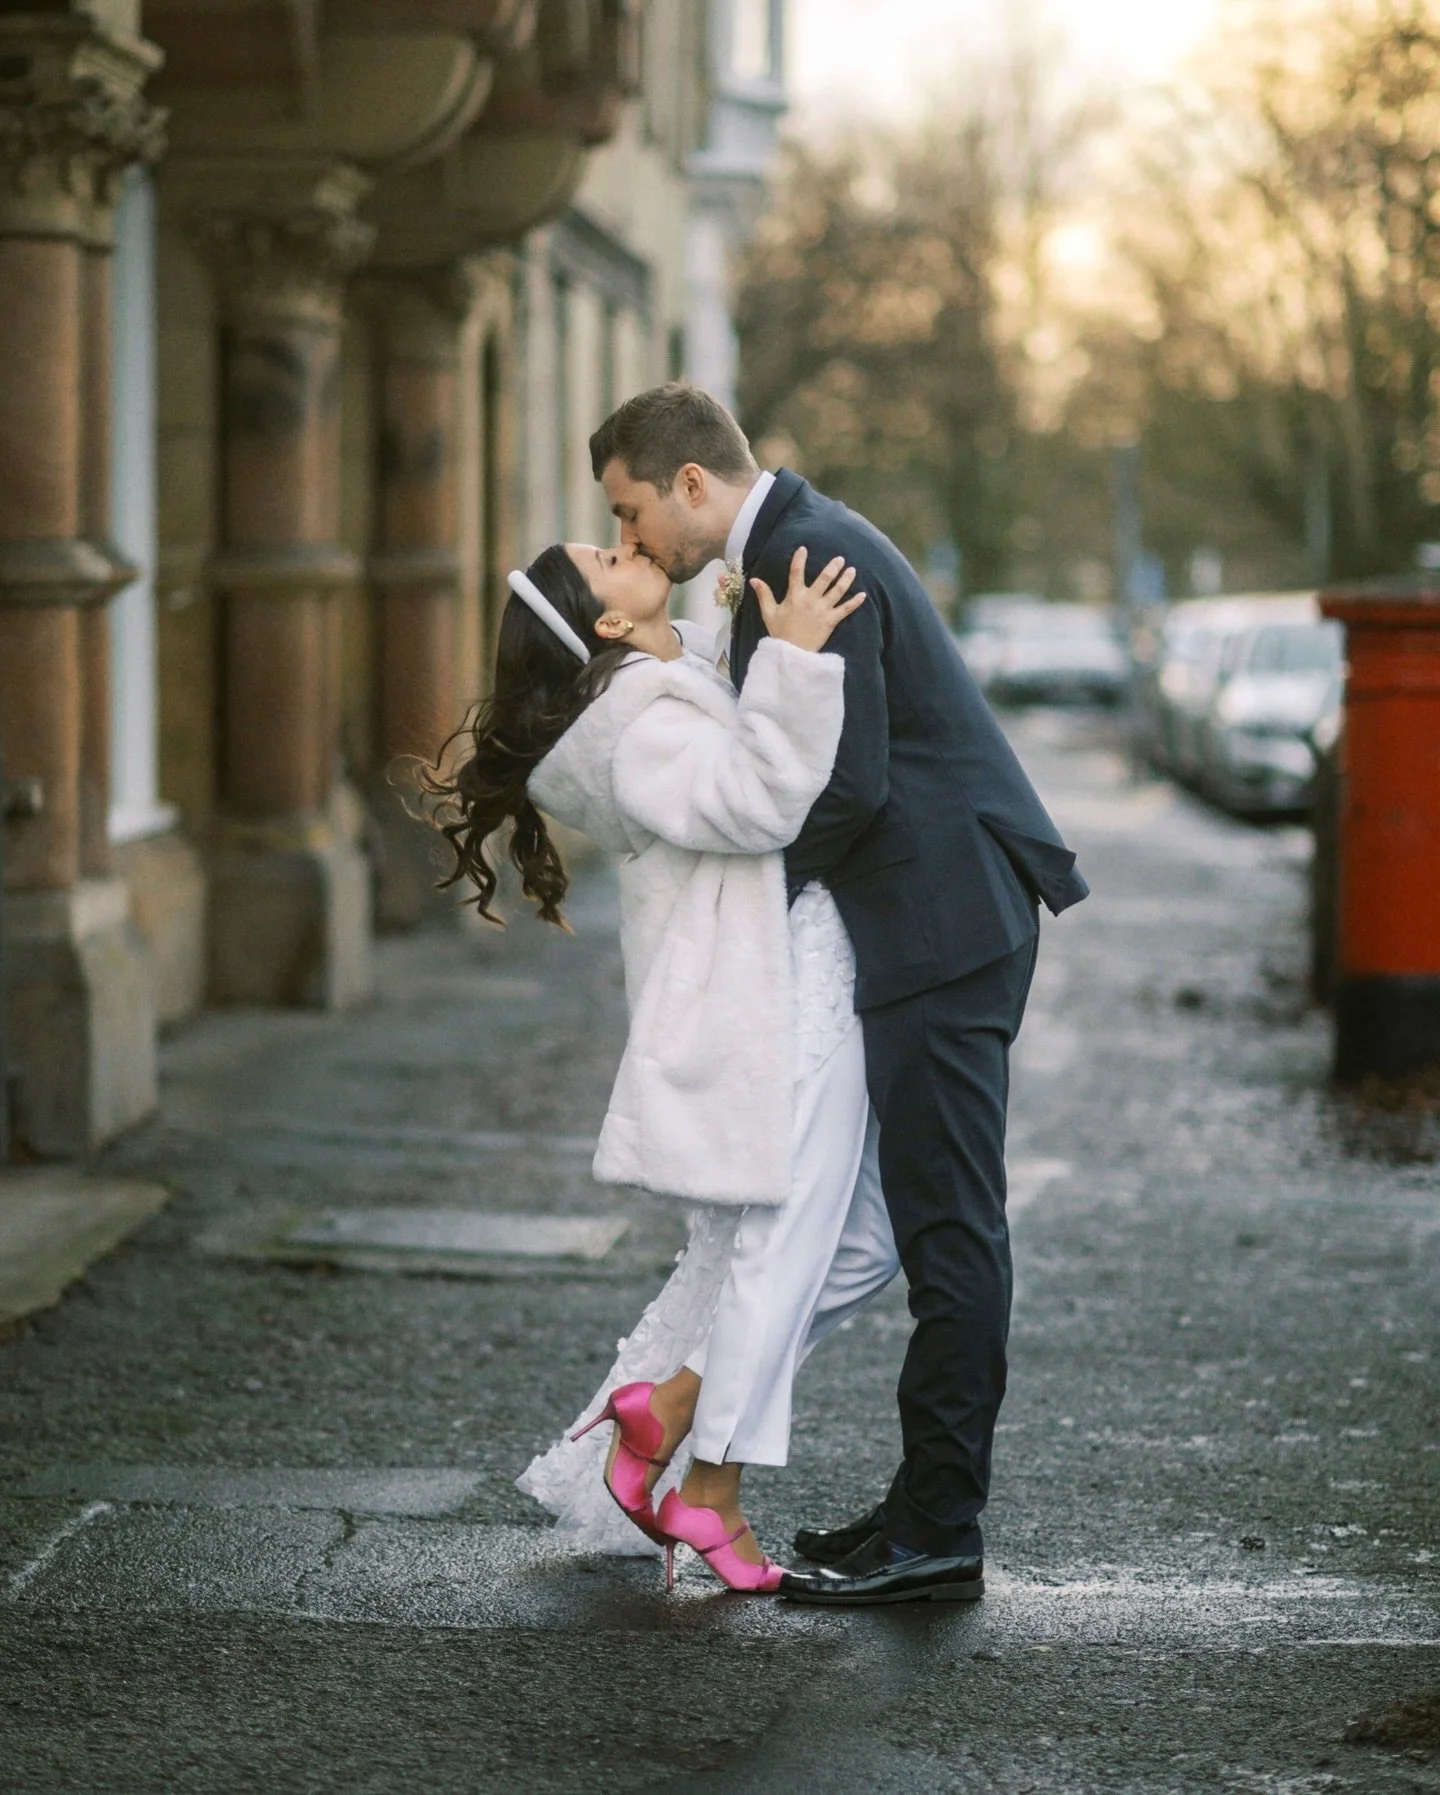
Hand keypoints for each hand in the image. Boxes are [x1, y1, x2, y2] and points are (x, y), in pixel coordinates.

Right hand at [752, 548, 866, 651]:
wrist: (792, 654)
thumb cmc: (780, 633)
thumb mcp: (769, 613)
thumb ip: (764, 594)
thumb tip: (753, 579)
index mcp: (794, 596)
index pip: (796, 573)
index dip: (799, 560)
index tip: (803, 549)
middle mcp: (810, 600)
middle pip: (824, 579)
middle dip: (833, 567)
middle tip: (840, 559)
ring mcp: (822, 610)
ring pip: (837, 591)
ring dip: (846, 580)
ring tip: (852, 570)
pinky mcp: (831, 621)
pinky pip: (845, 610)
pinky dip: (855, 603)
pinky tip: (863, 595)